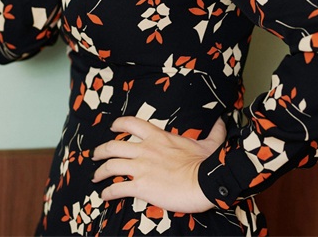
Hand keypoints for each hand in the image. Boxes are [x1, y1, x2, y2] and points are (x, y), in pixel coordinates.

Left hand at [92, 116, 226, 212]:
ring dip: (100, 171)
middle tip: (95, 155)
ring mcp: (141, 167)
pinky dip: (108, 192)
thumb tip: (222, 122)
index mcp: (158, 136)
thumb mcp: (209, 143)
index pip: (132, 123)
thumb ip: (213, 132)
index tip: (113, 127)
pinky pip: (117, 188)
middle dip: (101, 150)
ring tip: (95, 176)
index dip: (119, 124)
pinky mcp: (140, 186)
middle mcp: (145, 149)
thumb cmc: (206, 163)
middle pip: (113, 145)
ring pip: (110, 165)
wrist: (204, 181)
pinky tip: (104, 195)